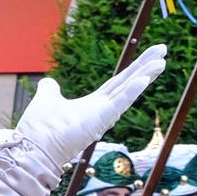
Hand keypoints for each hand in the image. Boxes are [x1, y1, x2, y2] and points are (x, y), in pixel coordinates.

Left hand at [15, 45, 169, 167]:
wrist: (33, 146)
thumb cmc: (39, 128)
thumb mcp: (47, 100)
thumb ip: (51, 90)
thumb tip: (48, 82)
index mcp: (93, 105)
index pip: (118, 83)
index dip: (133, 70)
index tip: (149, 56)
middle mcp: (102, 110)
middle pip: (128, 83)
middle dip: (145, 66)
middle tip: (164, 49)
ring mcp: (103, 115)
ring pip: (128, 91)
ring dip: (145, 75)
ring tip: (162, 61)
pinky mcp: (101, 119)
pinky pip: (120, 103)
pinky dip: (132, 91)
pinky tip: (144, 78)